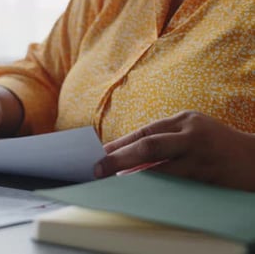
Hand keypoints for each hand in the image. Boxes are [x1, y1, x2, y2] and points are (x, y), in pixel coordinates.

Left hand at [95, 111, 254, 190]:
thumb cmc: (215, 145)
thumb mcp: (191, 132)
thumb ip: (163, 139)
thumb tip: (124, 155)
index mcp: (184, 120)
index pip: (144, 132)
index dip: (118, 144)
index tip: (97, 155)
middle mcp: (191, 135)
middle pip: (147, 147)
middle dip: (118, 158)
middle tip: (97, 170)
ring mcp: (200, 157)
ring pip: (159, 169)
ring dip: (133, 177)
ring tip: (113, 183)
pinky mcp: (208, 178)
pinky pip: (175, 186)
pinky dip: (155, 188)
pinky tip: (140, 192)